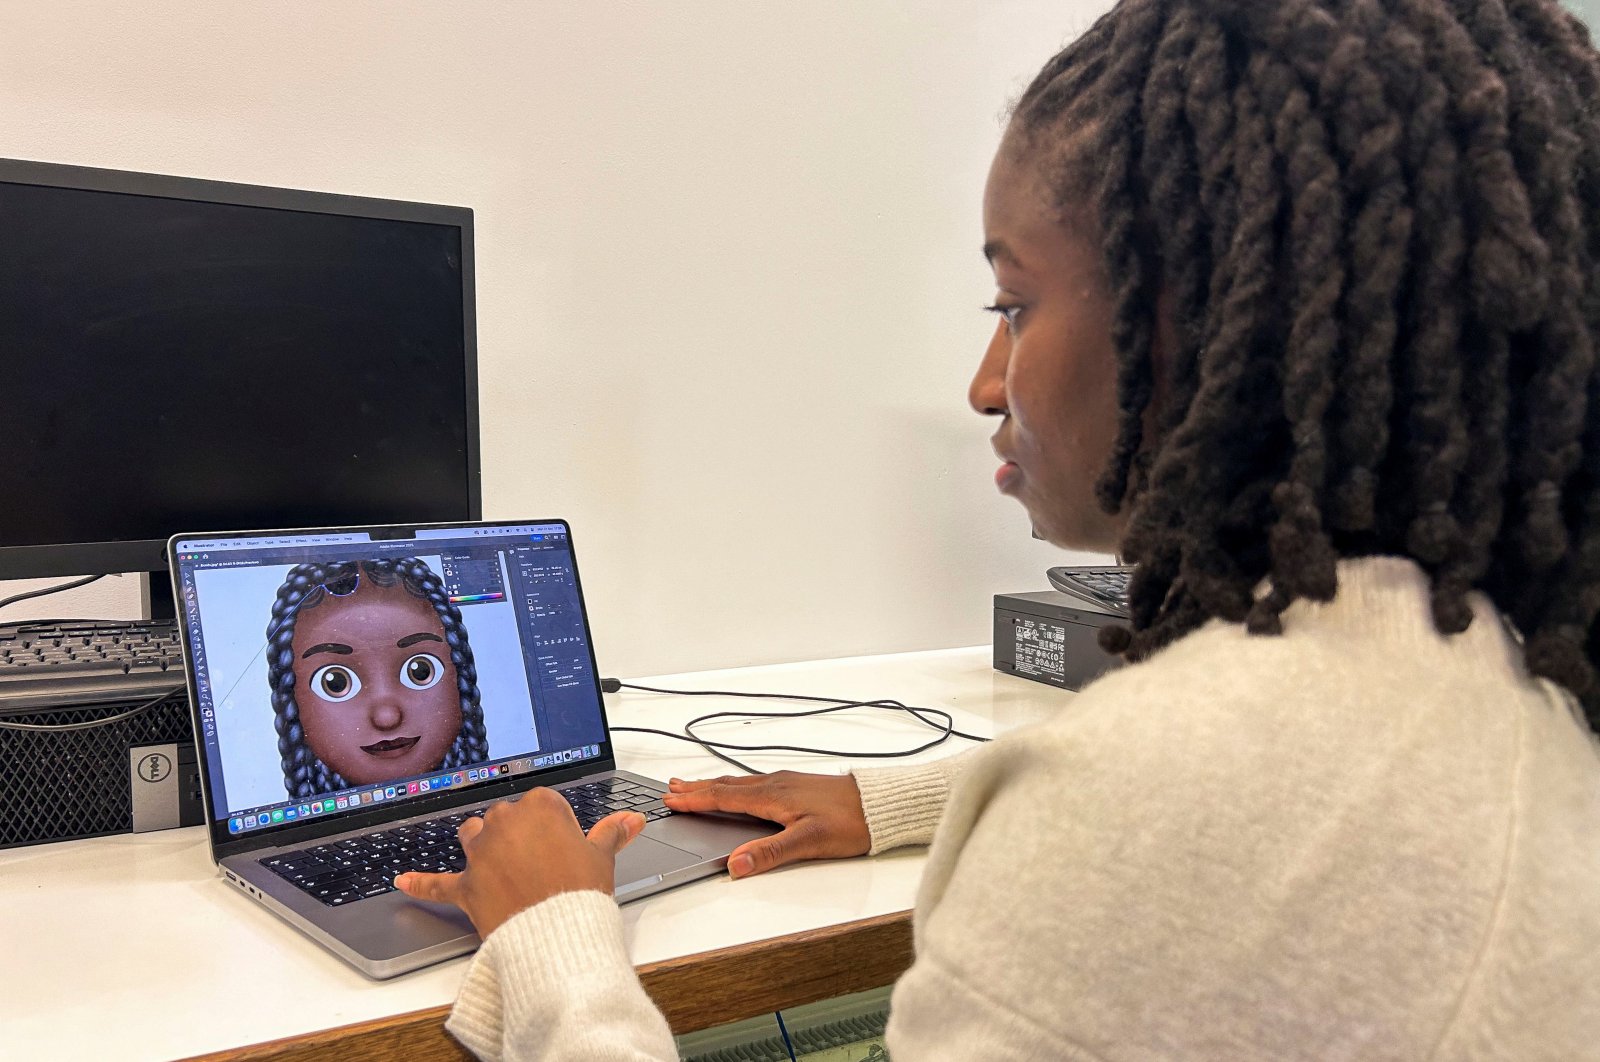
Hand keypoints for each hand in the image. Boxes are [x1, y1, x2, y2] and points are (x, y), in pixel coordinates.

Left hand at [394, 789, 646, 938]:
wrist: (555, 934)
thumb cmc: (581, 892)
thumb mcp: (602, 858)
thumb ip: (612, 833)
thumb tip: (632, 819)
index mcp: (540, 806)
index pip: (545, 805)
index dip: (556, 828)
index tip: (565, 847)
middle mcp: (505, 822)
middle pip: (508, 818)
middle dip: (519, 835)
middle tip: (543, 864)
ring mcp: (480, 853)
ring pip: (473, 835)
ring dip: (482, 844)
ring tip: (499, 863)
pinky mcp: (465, 885)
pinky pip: (437, 882)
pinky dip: (420, 883)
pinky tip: (403, 881)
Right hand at [662, 771, 869, 878]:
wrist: (882, 804)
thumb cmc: (852, 821)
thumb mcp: (809, 843)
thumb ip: (770, 853)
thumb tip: (735, 865)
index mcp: (773, 795)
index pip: (724, 796)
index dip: (695, 799)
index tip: (670, 799)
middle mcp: (777, 784)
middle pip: (727, 785)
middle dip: (697, 788)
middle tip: (671, 787)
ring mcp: (788, 784)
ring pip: (741, 783)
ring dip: (714, 785)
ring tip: (696, 785)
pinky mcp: (799, 787)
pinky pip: (755, 783)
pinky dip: (735, 786)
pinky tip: (740, 791)